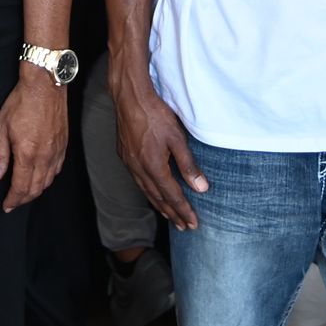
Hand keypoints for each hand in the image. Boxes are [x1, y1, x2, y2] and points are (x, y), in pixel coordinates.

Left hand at [0, 67, 67, 212]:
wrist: (45, 84)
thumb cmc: (22, 102)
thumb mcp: (2, 127)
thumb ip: (0, 155)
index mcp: (27, 154)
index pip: (21, 187)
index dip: (13, 200)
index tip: (6, 205)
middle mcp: (45, 156)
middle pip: (36, 188)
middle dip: (24, 199)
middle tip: (14, 202)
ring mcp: (57, 150)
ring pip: (48, 180)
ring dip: (37, 191)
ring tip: (26, 193)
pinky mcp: (64, 143)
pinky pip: (57, 169)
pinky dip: (49, 178)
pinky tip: (42, 177)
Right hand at [110, 66, 205, 230]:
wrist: (130, 98)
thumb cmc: (155, 115)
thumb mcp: (177, 139)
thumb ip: (189, 165)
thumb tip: (201, 188)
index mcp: (154, 167)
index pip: (172, 196)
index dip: (184, 211)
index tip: (193, 223)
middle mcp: (139, 169)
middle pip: (158, 198)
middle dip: (173, 214)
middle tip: (184, 227)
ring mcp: (130, 163)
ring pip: (146, 191)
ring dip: (160, 206)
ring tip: (170, 217)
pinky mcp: (124, 155)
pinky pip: (138, 181)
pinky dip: (148, 192)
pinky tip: (153, 192)